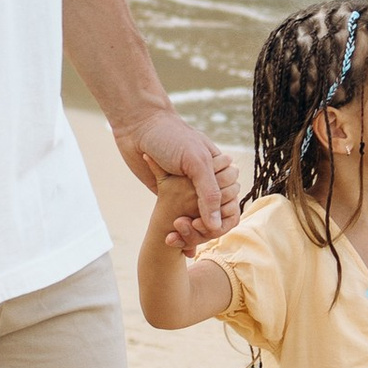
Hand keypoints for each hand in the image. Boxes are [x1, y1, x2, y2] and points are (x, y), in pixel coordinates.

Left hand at [116, 106, 236, 233]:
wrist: (138, 127)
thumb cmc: (171, 138)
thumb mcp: (196, 162)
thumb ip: (210, 192)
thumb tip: (216, 225)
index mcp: (217, 169)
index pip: (229, 200)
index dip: (219, 214)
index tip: (202, 220)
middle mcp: (204, 179)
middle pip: (214, 213)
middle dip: (204, 225)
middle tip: (188, 224)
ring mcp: (186, 187)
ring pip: (196, 217)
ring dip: (190, 231)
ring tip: (176, 230)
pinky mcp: (167, 191)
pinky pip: (177, 214)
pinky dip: (177, 230)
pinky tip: (171, 240)